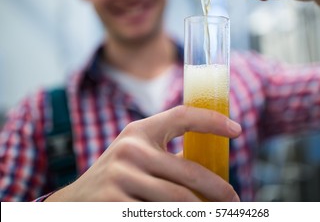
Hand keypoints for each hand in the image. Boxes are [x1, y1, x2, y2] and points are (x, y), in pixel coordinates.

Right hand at [45, 106, 241, 201]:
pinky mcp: (114, 203)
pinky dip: (178, 218)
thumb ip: (166, 156)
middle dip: (218, 189)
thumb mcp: (136, 155)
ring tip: (215, 213)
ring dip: (202, 210)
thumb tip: (212, 168)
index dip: (211, 119)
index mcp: (139, 131)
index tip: (236, 130)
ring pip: (179, 199)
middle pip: (188, 171)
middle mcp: (130, 149)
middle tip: (234, 200)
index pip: (182, 115)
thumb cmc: (117, 176)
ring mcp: (121, 177)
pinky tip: (187, 217)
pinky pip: (159, 215)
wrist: (75, 202)